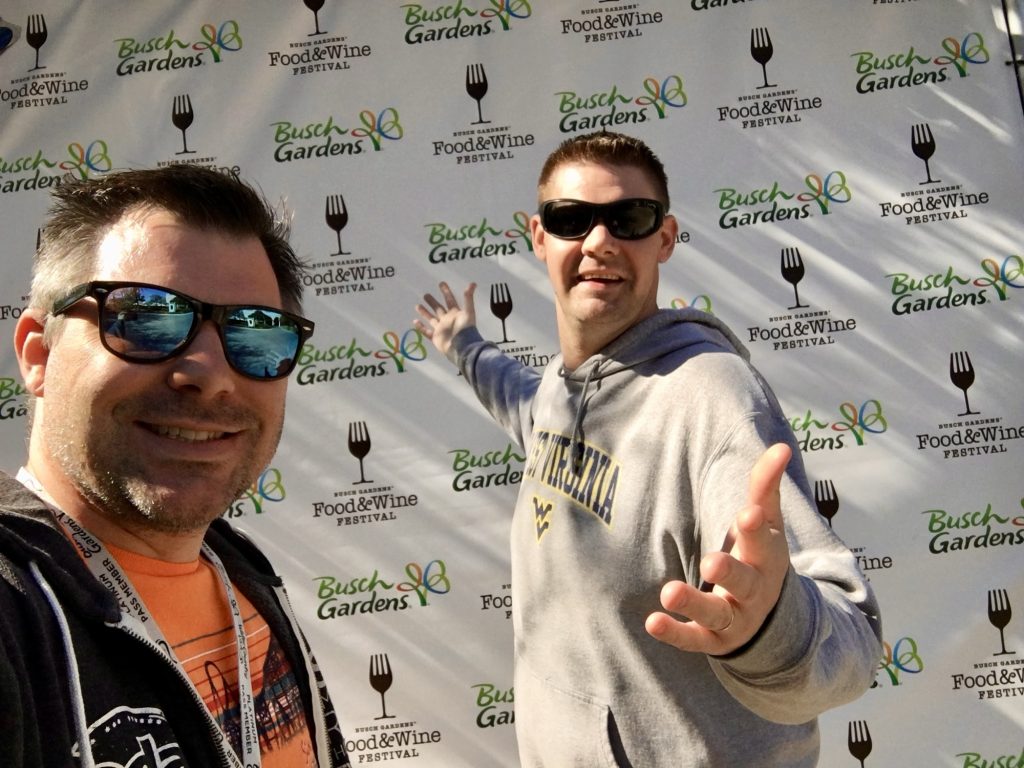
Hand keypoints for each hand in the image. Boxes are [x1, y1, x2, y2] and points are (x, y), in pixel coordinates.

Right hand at [414, 282, 476, 356]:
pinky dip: (420, 327)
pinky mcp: (436, 337)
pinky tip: (415, 321)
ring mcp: (441, 329)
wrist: (463, 347)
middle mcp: (447, 320)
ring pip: (431, 319)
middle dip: (432, 302)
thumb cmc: (466, 329)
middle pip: (438, 309)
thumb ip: (468, 298)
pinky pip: (426, 332)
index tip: (441, 283)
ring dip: (425, 312)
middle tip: (426, 294)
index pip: (450, 300)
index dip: (446, 291)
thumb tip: (473, 283)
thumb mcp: (468, 312)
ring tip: (417, 305)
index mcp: (455, 313)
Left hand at [645, 443, 792, 654]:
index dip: (754, 529)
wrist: (769, 619)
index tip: (747, 513)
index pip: (763, 541)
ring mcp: (735, 619)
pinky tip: (652, 621)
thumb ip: (765, 486)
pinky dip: (674, 633)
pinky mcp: (713, 641)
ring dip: (694, 603)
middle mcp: (755, 591)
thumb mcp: (767, 524)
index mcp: (768, 559)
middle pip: (745, 582)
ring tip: (669, 591)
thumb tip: (779, 446)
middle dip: (729, 571)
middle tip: (711, 562)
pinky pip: (694, 639)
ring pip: (716, 614)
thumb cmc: (760, 557)